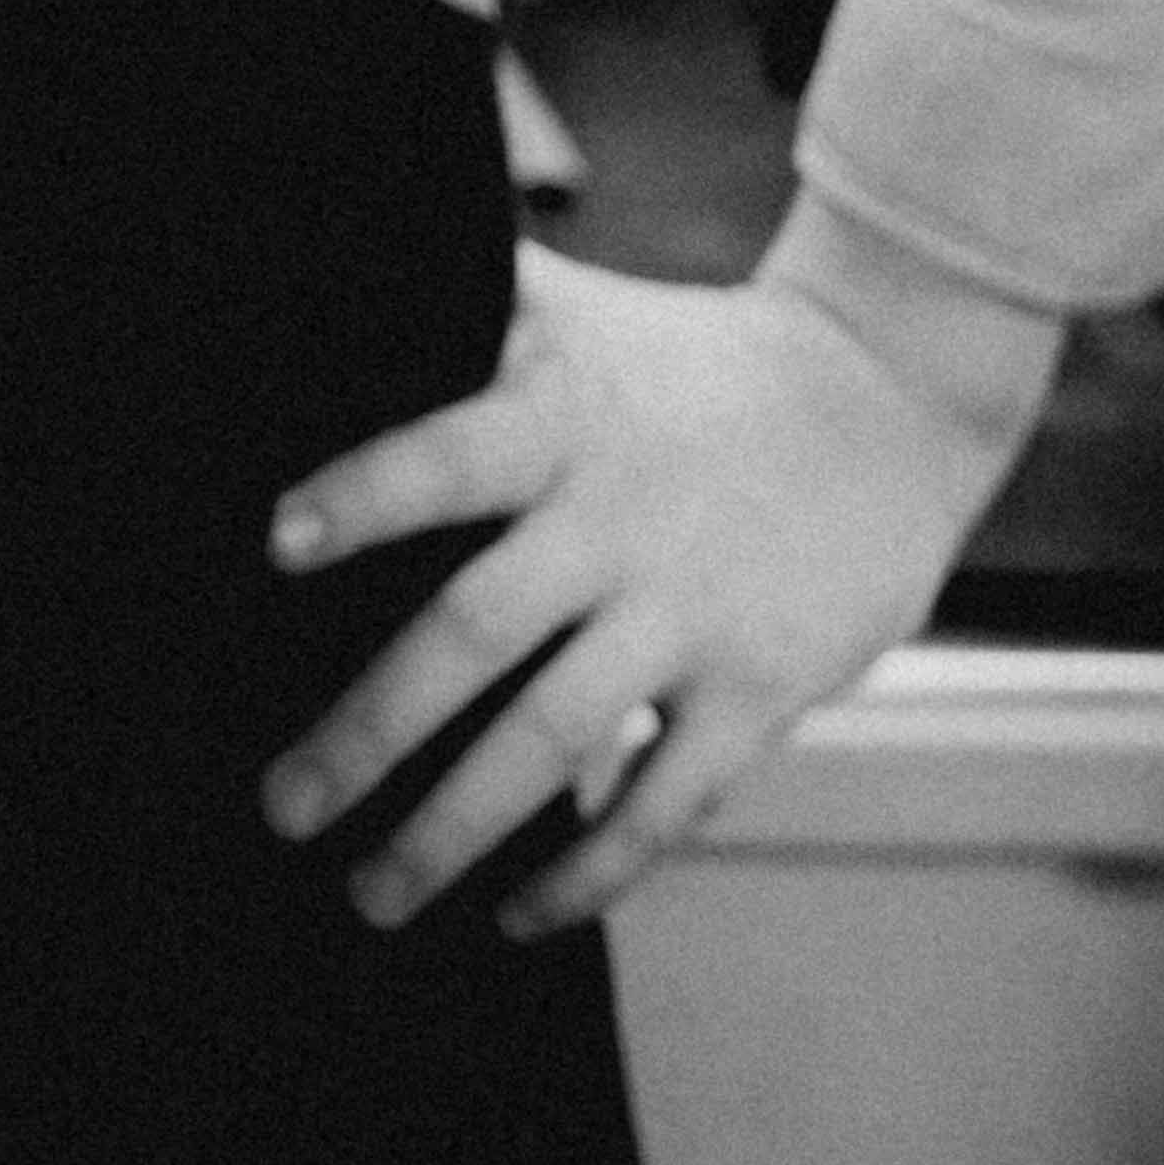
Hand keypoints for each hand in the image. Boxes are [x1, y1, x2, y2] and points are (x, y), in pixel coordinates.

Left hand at [256, 249, 1015, 939]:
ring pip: (555, 742)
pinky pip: (665, 806)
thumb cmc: (689, 362)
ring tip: (370, 897)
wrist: (890, 400)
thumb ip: (467, 297)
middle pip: (477, 629)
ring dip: (453, 830)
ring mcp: (691, 615)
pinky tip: (513, 915)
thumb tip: (315, 249)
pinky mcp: (760, 691)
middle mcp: (619, 522)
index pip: (448, 456)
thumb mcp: (580, 312)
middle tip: (279, 809)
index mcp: (565, 421)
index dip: (364, 495)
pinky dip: (588, 871)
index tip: (273, 543)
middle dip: (370, 728)